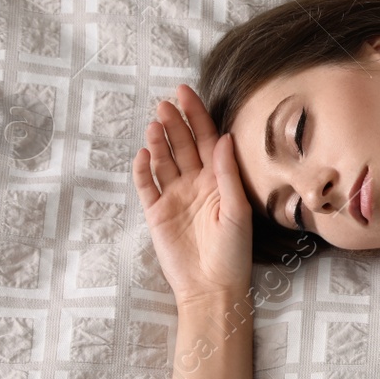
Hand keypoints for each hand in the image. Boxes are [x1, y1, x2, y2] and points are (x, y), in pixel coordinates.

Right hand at [132, 84, 252, 305]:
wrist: (212, 287)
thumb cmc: (233, 253)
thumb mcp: (237, 210)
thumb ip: (227, 174)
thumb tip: (224, 137)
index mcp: (219, 180)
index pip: (206, 139)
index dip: (196, 115)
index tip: (185, 91)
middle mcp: (196, 184)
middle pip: (182, 145)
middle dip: (174, 122)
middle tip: (165, 103)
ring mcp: (174, 196)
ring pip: (163, 160)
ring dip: (158, 141)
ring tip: (155, 124)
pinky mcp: (156, 212)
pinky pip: (146, 184)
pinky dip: (142, 168)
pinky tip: (144, 153)